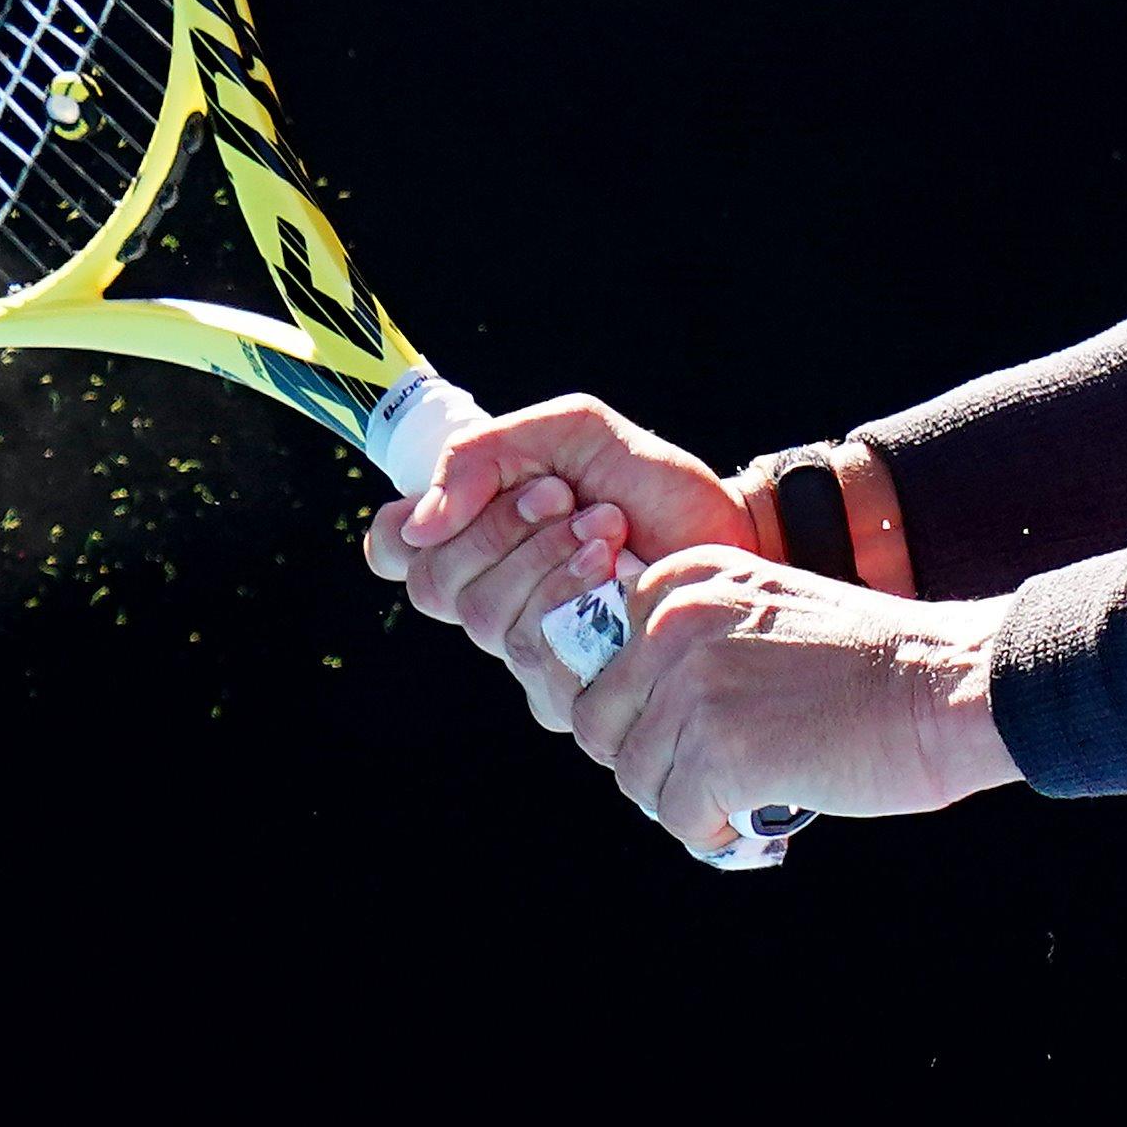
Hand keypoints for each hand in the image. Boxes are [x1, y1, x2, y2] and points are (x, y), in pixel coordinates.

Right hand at [361, 395, 747, 725]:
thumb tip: (421, 521)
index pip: (394, 551)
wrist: (732, 533)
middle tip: (562, 496)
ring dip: (548, 558)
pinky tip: (621, 574)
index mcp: (478, 538)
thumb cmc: (651, 485)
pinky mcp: (574, 692)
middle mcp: (492, 599)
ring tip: (606, 526)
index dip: (407, 530)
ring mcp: (528, 652)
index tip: (477, 492)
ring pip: (487, 621)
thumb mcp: (572, 434)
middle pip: (436, 585)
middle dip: (501, 531)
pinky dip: (578, 600)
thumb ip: (488, 452)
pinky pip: (538, 658)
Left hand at [570, 547, 1024, 856]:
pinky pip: (678, 816)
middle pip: (604, 723)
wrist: (949, 687)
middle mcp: (674, 622)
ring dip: (685, 799)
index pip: (604, 662)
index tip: (689, 730)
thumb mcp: (763, 615)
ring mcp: (693, 685)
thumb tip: (633, 716)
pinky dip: (715, 828)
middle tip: (710, 777)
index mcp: (683, 580)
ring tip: (743, 794)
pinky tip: (760, 811)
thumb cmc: (870, 664)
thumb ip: (694, 642)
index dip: (640, 712)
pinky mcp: (720, 751)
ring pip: (636, 777)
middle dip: (651, 761)